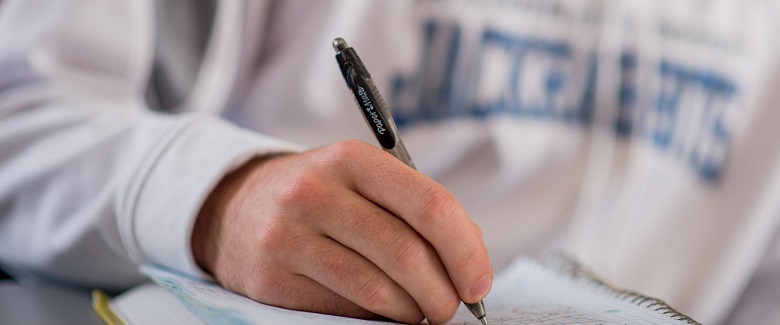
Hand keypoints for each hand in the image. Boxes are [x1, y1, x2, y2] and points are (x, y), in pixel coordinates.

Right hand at [191, 140, 492, 323]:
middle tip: (452, 306)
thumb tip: (472, 261)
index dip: (465, 250)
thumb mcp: (363, 179)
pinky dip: (377, 318)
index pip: (429, 205)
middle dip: (443, 292)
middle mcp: (314, 192)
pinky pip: (344, 310)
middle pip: (407, 254)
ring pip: (378, 291)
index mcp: (351, 158)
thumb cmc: (321, 195)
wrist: (235, 208)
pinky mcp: (270, 279)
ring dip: (413, 311)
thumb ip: (417, 208)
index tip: (479, 281)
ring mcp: (287, 237)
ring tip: (419, 309)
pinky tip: (382, 309)